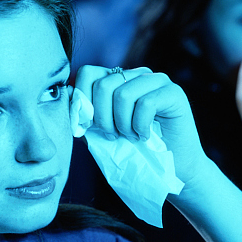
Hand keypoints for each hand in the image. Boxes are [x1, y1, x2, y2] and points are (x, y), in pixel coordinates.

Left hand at [74, 65, 209, 187]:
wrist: (170, 168)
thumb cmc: (134, 150)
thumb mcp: (101, 133)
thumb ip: (84, 116)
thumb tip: (67, 94)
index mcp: (118, 79)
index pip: (88, 73)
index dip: (83, 100)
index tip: (89, 126)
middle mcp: (136, 74)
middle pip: (103, 84)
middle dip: (102, 117)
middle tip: (112, 136)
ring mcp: (157, 80)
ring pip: (123, 93)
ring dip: (122, 123)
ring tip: (130, 136)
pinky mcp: (174, 93)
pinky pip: (146, 103)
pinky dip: (139, 125)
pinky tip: (144, 136)